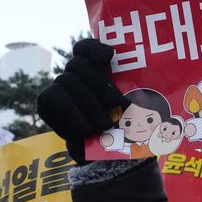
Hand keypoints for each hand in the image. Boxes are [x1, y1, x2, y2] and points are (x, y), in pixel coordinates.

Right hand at [36, 38, 129, 163]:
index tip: (110, 56)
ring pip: (68, 81)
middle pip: (78, 64)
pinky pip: (55, 98)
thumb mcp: (135, 107)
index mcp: (95, 68)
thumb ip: (136, 91)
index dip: (94, 48)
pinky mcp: (46, 101)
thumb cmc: (124, 126)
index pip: (86, 47)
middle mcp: (75, 73)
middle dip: (100, 86)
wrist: (105, 154)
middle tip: (120, 106)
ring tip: (106, 125)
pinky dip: (73, 115)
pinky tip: (87, 130)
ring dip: (91, 107)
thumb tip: (155, 82)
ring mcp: (59, 85)